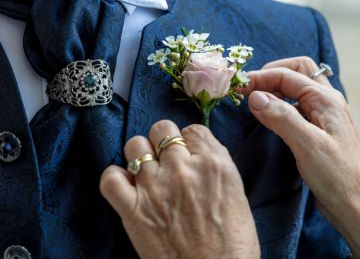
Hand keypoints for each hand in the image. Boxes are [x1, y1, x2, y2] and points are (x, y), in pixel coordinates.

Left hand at [100, 121, 259, 258]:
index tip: (188, 153)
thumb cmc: (232, 243)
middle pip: (162, 129)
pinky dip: (115, 178)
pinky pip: (111, 177)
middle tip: (167, 159)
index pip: (193, 130)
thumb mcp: (236, 194)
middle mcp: (183, 169)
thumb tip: (197, 154)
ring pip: (135, 145)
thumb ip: (215, 168)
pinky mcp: (133, 210)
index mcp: (214, 165)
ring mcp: (155, 187)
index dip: (189, 141)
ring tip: (147, 170)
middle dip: (164, 140)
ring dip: (140, 154)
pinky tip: (126, 186)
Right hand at [240, 57, 359, 258]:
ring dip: (276, 87)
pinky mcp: (317, 129)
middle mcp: (326, 102)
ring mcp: (322, 115)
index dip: (261, 78)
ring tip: (254, 98)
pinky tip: (268, 114)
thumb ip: (281, 117)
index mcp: (326, 100)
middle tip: (249, 87)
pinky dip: (280, 103)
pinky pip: (296, 106)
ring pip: (297, 88)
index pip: (288, 75)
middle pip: (297, 71)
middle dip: (272, 74)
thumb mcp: (307, 144)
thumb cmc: (335, 175)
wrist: (354, 204)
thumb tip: (255, 97)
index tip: (238, 87)